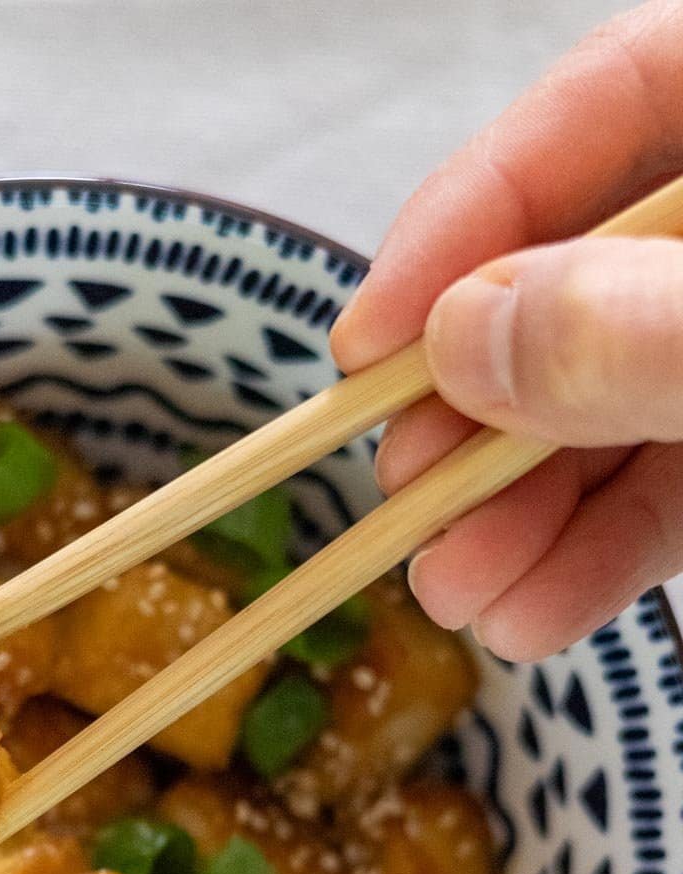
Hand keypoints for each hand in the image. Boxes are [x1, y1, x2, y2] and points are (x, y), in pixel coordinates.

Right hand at [329, 0, 682, 660]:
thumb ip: (647, 327)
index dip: (460, 226)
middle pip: (582, 282)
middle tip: (404, 503)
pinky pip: (677, 481)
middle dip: (482, 414)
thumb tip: (464, 346)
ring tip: (457, 598)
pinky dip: (606, 552)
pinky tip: (537, 617)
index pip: (592, 113)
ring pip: (619, 401)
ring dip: (525, 511)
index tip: (365, 345)